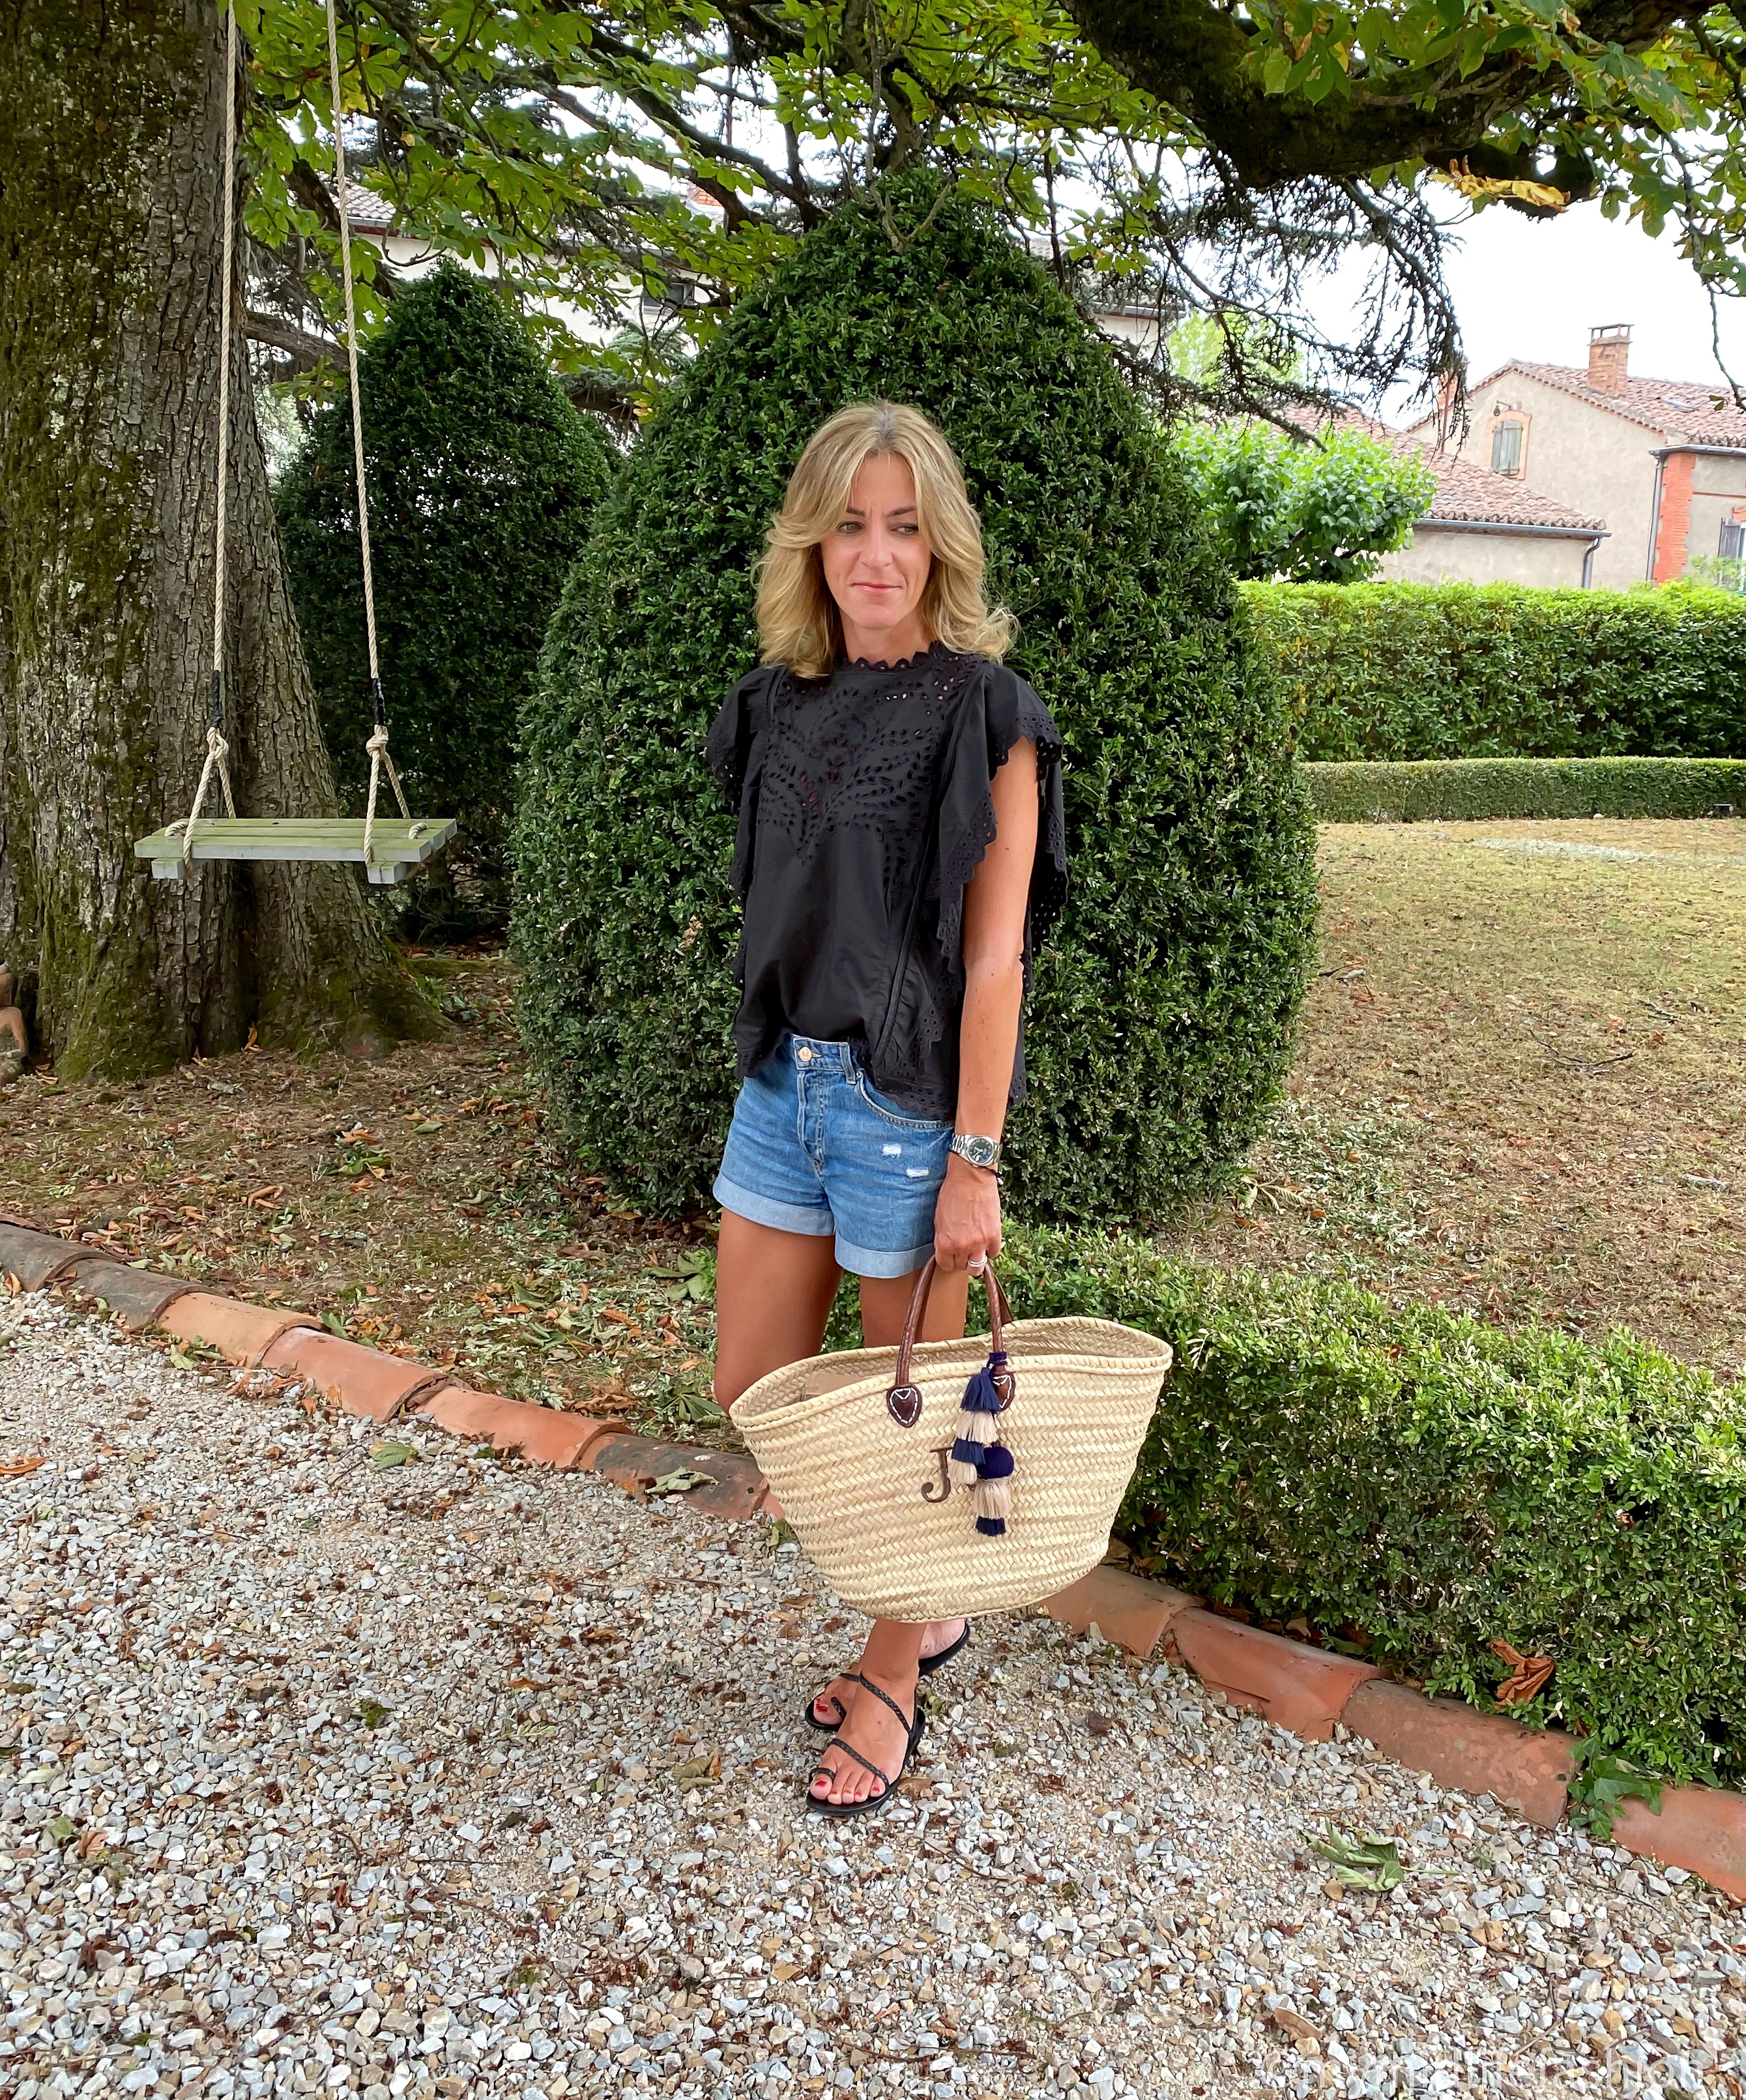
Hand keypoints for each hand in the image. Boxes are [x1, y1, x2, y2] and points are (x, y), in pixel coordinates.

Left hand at [932, 1152, 1001, 1273]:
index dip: (948, 1261)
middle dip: (961, 1259)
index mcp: (944, 1243)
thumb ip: (943, 1238)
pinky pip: (993, 1253)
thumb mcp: (939, 1218)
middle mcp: (961, 1246)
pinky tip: (987, 1241)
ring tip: (975, 1251)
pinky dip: (990, 1249)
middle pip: (962, 1267)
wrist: (971, 1178)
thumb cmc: (952, 1193)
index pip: (945, 1265)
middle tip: (963, 1250)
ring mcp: (979, 1242)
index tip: (951, 1256)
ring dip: (976, 1260)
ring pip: (978, 1267)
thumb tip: (948, 1249)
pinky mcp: (994, 1235)